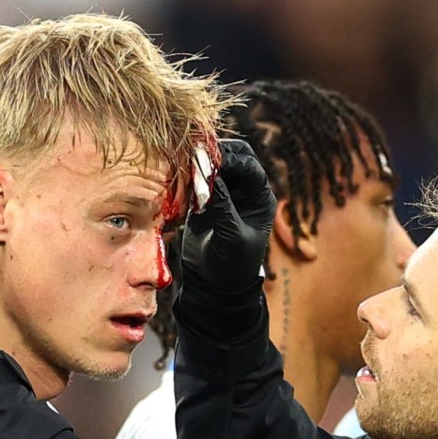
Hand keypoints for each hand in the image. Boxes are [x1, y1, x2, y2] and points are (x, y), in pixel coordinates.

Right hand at [181, 139, 274, 295]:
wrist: (214, 284)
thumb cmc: (232, 264)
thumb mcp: (231, 236)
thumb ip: (222, 205)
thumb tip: (209, 174)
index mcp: (260, 198)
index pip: (249, 166)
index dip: (230, 159)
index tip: (207, 159)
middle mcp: (244, 190)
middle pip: (234, 156)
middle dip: (215, 153)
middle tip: (193, 156)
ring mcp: (225, 193)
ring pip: (214, 164)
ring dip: (199, 162)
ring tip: (183, 166)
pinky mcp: (205, 199)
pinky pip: (197, 178)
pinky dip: (188, 175)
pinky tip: (177, 178)